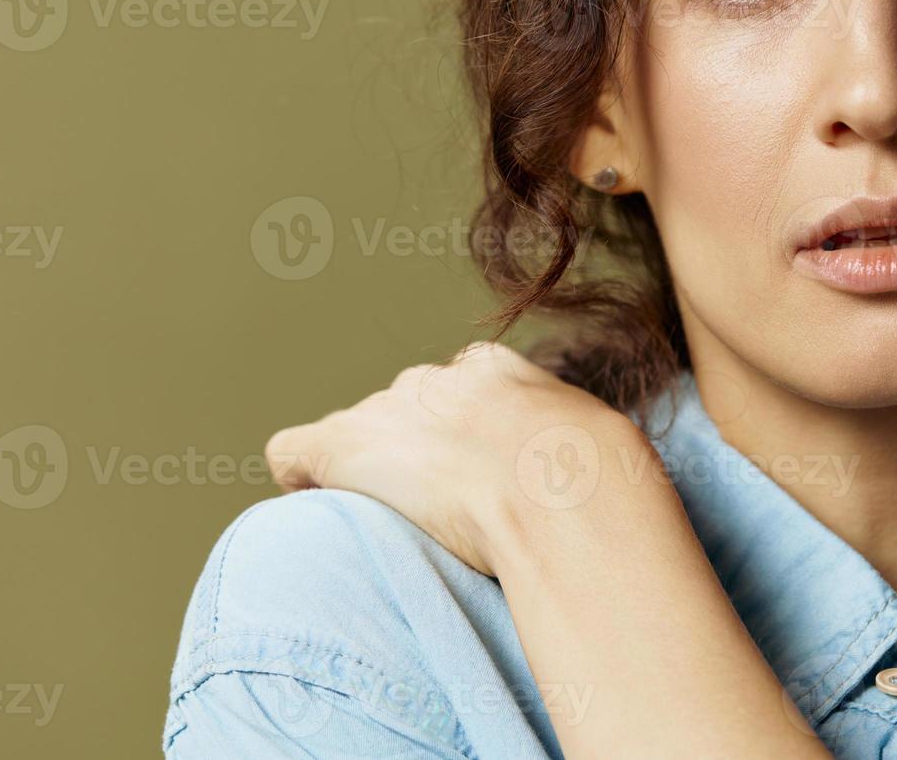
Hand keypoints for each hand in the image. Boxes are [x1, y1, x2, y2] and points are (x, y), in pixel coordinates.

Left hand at [263, 340, 646, 578]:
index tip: (476, 478)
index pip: (459, 392)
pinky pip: (296, 452)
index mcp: (494, 371)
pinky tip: (312, 504)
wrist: (560, 492)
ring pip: (361, 437)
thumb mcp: (597, 444)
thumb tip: (600, 479)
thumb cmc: (596, 482)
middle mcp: (433, 382)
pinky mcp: (346, 446)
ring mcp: (387, 413)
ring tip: (401, 525)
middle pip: (407, 412)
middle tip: (446, 510)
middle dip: (419, 455)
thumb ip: (573, 444)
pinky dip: (299, 477)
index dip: (461, 439)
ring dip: (374, 475)